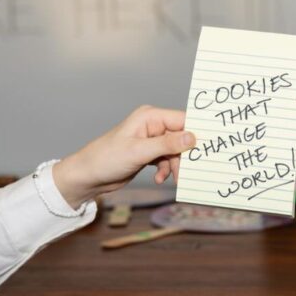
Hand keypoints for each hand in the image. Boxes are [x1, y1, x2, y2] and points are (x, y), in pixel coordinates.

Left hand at [52, 106, 195, 208]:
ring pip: (176, 151)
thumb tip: (192, 137)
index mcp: (150, 117)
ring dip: (175, 165)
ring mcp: (151, 140)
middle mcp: (152, 125)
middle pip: (182, 137)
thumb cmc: (107, 159)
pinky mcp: (148, 153)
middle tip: (187, 172)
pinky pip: (167, 159)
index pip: (182, 120)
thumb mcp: (139, 151)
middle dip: (184, 155)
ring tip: (171, 178)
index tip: (208, 148)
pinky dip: (166, 169)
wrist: (88, 177)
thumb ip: (167, 144)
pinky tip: (160, 178)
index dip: (195, 133)